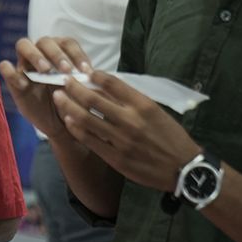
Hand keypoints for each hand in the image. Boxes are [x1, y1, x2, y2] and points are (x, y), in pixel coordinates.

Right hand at [0, 36, 94, 139]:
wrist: (59, 124)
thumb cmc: (73, 104)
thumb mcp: (84, 94)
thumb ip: (89, 84)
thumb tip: (97, 76)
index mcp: (61, 53)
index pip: (68, 43)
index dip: (77, 54)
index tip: (86, 71)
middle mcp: (42, 54)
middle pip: (45, 41)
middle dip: (56, 54)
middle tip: (66, 70)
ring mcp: (25, 65)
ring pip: (23, 44)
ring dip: (35, 55)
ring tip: (45, 71)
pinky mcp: (13, 79)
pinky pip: (5, 67)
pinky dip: (13, 73)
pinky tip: (25, 85)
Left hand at [51, 71, 200, 191]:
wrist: (183, 168)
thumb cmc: (170, 136)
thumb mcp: (155, 111)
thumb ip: (130, 99)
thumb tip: (104, 86)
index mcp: (143, 105)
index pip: (112, 83)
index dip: (95, 75)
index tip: (85, 72)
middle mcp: (130, 120)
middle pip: (92, 99)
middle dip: (73, 88)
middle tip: (63, 81)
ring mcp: (121, 140)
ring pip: (86, 119)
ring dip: (68, 106)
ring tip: (58, 98)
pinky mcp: (116, 158)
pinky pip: (89, 140)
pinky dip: (76, 128)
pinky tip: (68, 121)